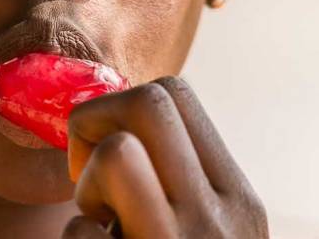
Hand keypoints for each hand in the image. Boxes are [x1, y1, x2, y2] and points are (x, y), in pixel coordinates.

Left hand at [61, 76, 267, 238]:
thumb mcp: (216, 233)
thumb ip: (188, 187)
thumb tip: (120, 126)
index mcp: (239, 201)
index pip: (176, 94)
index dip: (121, 105)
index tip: (107, 150)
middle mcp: (218, 219)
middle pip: (148, 101)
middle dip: (95, 122)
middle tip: (87, 173)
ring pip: (117, 153)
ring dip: (89, 186)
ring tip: (101, 224)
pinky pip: (78, 232)